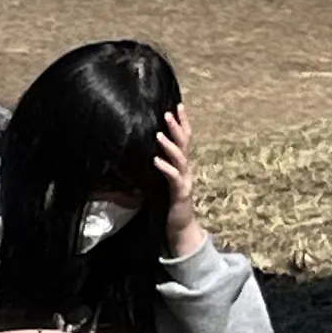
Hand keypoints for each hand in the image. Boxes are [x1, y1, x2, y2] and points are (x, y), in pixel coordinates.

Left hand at [154, 103, 203, 254]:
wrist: (180, 226)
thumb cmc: (169, 203)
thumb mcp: (162, 181)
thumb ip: (159, 166)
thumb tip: (145, 152)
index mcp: (182, 165)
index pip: (184, 139)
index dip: (182, 123)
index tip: (177, 106)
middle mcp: (186, 169)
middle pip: (184, 143)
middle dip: (177, 127)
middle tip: (168, 112)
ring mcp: (184, 180)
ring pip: (180, 159)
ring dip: (169, 145)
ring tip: (158, 134)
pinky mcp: (180, 193)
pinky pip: (173, 178)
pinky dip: (165, 168)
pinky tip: (156, 160)